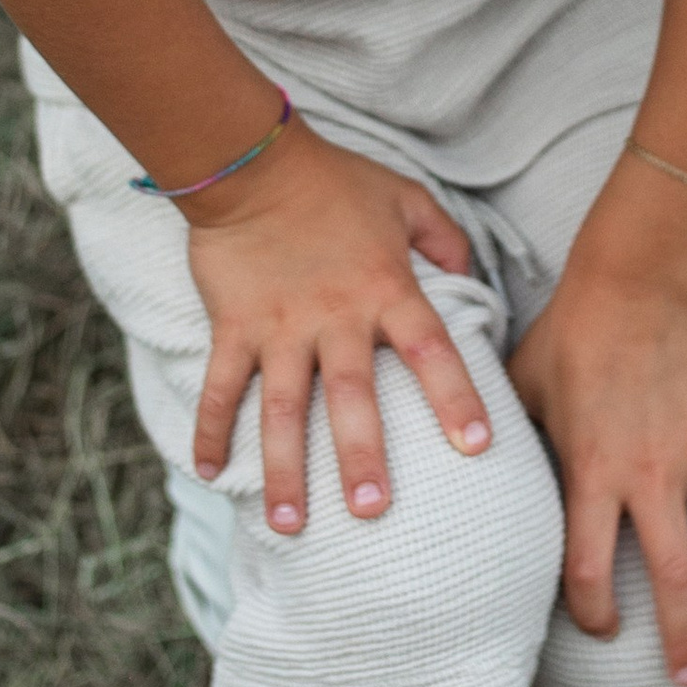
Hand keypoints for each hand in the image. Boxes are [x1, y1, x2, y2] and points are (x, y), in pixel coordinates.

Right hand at [184, 123, 492, 535]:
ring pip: (283, 409)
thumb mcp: (405, 198)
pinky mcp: (233, 327)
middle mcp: (336, 318)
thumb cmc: (334, 181)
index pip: (432, 351)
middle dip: (361, 458)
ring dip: (284, 470)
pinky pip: (221, 387)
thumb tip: (471, 275)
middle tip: (371, 514)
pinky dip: (210, 430)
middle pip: (352, 398)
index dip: (456, 398)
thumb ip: (445, 239)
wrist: (251, 160)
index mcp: (386, 290)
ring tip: (290, 525)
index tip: (478, 447)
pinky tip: (207, 474)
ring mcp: (280, 327)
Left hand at [506, 252, 686, 686]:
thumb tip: (474, 468)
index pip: (591, 570)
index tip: (601, 630)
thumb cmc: (569, 333)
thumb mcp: (524, 390)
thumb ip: (513, 441)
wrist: (636, 279)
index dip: (593, 613)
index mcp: (595, 476)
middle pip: (675, 577)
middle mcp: (653, 477)